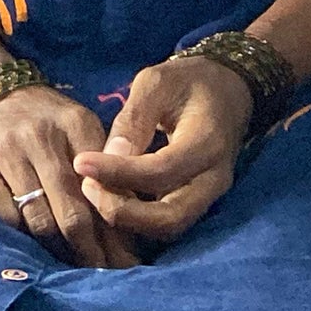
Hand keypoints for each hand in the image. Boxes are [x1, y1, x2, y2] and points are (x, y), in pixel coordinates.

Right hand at [0, 85, 140, 268]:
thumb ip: (104, 167)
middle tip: (105, 275)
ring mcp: (6, 151)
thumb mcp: (80, 128)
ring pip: (39, 220)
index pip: (102, 188)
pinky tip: (40, 248)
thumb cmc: (46, 120)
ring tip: (76, 269)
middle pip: (72, 211)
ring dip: (61, 251)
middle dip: (92, 251)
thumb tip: (131, 222)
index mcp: (75, 123)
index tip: (129, 260)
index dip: (116, 229)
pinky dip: (25, 236)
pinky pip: (7, 216)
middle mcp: (40, 136)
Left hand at [74, 55, 253, 248]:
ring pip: (168, 229)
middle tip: (87, 188)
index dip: (118, 173)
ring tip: (94, 191)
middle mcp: (214, 179)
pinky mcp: (198, 202)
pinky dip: (136, 220)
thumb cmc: (190, 81)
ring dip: (127, 220)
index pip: (161, 171)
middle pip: (170, 220)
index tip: (81, 163)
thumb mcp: (157, 82)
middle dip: (122, 212)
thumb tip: (108, 156)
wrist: (230, 91)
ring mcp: (210, 196)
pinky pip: (167, 223)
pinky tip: (110, 198)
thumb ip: (134, 119)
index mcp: (207, 142)